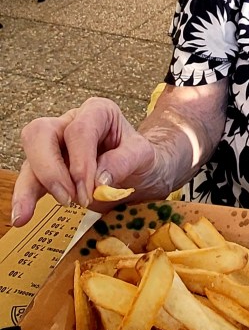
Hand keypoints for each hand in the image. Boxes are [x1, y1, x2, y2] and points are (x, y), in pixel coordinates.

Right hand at [12, 97, 158, 226]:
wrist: (143, 173)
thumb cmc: (142, 158)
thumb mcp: (145, 155)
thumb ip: (124, 161)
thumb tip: (99, 180)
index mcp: (97, 112)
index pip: (79, 130)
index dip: (80, 160)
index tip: (90, 189)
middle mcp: (71, 124)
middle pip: (41, 134)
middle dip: (50, 169)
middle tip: (70, 199)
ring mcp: (56, 146)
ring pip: (30, 158)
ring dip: (28, 187)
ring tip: (26, 215)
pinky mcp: (49, 170)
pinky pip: (31, 180)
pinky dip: (25, 198)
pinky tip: (21, 217)